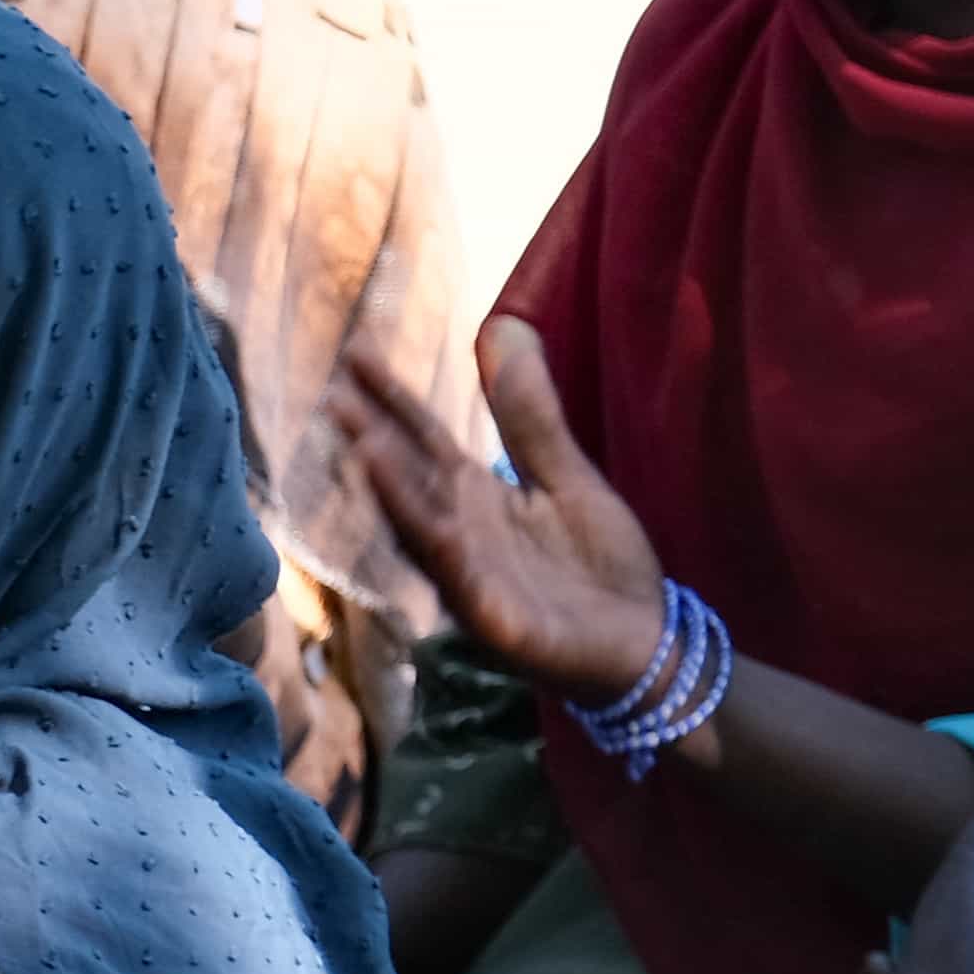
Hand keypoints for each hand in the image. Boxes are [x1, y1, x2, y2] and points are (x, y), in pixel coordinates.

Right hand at [329, 319, 666, 704]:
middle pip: (408, 477)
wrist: (642, 645)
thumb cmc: (600, 565)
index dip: (390, 397)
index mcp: (475, 496)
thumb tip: (504, 328)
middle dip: (369, 438)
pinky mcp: (492, 615)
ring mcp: (468, 574)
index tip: (355, 353)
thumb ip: (529, 415)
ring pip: (420, 524)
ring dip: (389, 488)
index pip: (422, 438)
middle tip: (331, 393)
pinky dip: (437, 543)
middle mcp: (458, 532)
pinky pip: (460, 572)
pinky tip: (427, 518)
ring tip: (359, 440)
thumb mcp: (566, 476)